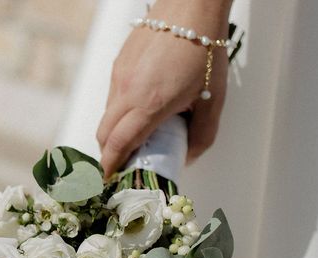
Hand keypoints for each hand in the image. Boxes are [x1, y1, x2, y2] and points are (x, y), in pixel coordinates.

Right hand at [97, 0, 232, 177]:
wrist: (193, 6)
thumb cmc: (205, 50)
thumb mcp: (213, 100)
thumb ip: (202, 136)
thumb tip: (188, 157)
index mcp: (149, 103)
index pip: (118, 144)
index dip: (110, 167)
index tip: (109, 180)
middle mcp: (128, 90)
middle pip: (104, 134)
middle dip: (108, 154)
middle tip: (121, 166)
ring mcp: (120, 75)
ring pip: (107, 115)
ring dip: (114, 132)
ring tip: (134, 139)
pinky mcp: (120, 63)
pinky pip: (112, 96)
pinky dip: (119, 112)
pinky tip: (139, 111)